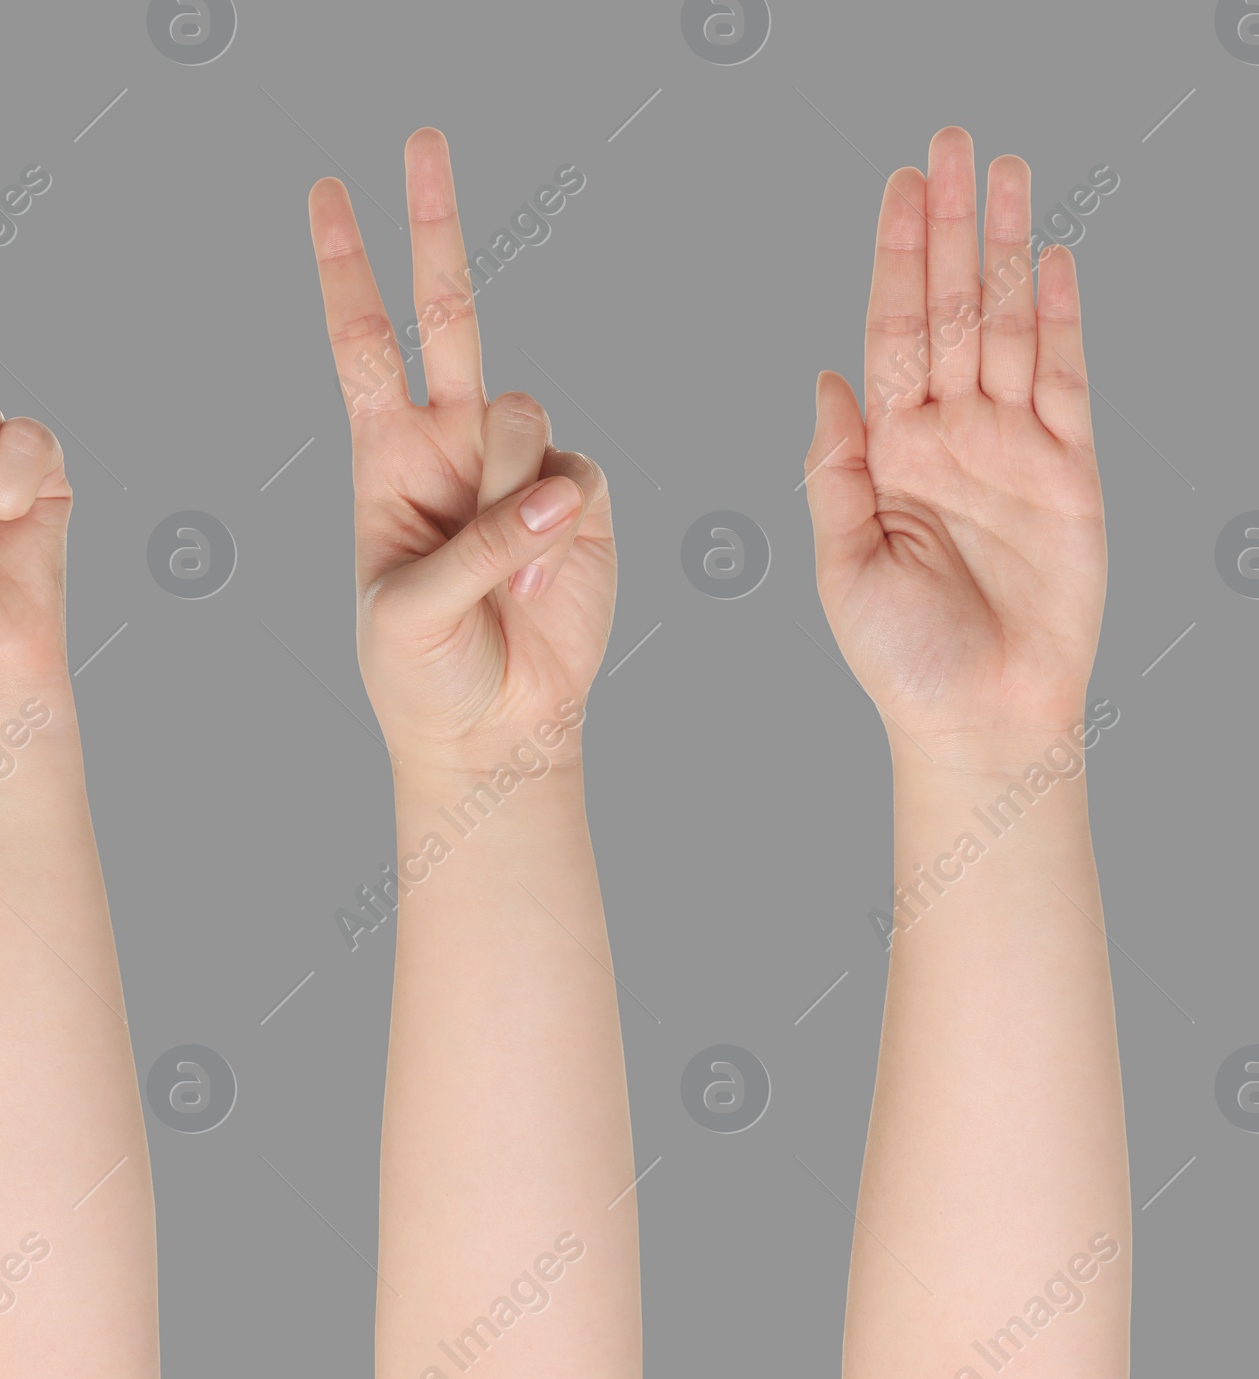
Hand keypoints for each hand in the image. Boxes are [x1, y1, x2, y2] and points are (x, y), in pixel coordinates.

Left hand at [308, 128, 615, 778]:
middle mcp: (453, 446)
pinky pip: (579, 475)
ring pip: (525, 412)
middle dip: (431, 225)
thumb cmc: (424, 675)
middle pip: (446, 312)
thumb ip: (473, 546)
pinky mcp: (581, 503)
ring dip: (511, 489)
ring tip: (506, 568)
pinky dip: (560, 528)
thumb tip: (557, 494)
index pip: (363, 344)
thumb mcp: (408, 613)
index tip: (326, 194)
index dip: (345, 270)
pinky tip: (546, 575)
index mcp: (387, 459)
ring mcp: (519, 470)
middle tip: (420, 138)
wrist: (495, 731)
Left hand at [803, 127, 1105, 771]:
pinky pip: (1068, 381)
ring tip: (1006, 172)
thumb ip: (835, 471)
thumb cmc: (900, 658)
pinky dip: (1065, 321)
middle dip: (952, 228)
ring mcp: (1012, 449)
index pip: (892, 335)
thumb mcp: (842, 564)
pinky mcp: (1070, 473)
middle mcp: (950, 437)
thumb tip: (824, 379)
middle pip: (954, 310)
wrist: (978, 718)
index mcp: (890, 454)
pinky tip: (1055, 262)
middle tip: (952, 143)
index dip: (896, 262)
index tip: (898, 191)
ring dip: (1009, 251)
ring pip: (1013, 327)